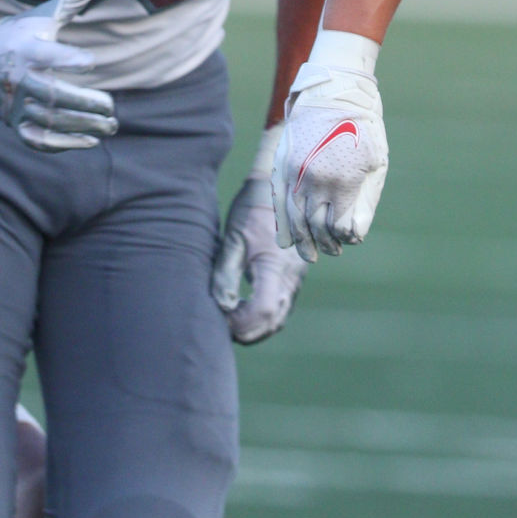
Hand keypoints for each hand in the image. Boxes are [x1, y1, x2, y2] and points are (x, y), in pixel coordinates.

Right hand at [0, 0, 116, 151]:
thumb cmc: (19, 34)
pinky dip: (62, 144)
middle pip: (51, 95)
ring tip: (111, 124)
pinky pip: (37, 139)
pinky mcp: (15, 122)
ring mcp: (16, 104)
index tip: (91, 60)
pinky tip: (91, 141)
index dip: (66, 59)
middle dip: (83, 103)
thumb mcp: (42, 15)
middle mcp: (19, 79)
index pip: (45, 55)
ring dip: (81, 125)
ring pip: (49, 120)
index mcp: (26, 49)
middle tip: (111, 107)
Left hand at [211, 132, 307, 343]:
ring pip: (278, 318)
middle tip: (221, 325)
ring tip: (230, 319)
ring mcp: (295, 278)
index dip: (240, 324)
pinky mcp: (294, 276)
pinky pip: (281, 307)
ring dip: (255, 326)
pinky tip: (244, 308)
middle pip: (271, 323)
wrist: (280, 186)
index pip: (262, 313)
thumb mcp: (233, 239)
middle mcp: (290, 277)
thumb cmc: (252, 210)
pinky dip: (264, 316)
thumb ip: (225, 275)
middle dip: (245, 331)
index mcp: (274, 267)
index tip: (221, 317)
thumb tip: (221, 307)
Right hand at [272, 59, 386, 261]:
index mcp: (344, 181)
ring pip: (295, 218)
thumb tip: (356, 234)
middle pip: (315, 226)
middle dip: (324, 244)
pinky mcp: (284, 165)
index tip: (349, 240)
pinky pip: (279, 201)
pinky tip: (286, 240)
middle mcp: (317, 180)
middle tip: (330, 252)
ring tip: (309, 254)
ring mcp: (297, 173)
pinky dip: (283, 223)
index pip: (338, 226)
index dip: (344, 238)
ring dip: (303, 240)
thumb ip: (366, 200)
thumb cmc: (363, 127)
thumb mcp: (376, 162)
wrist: (335, 90)